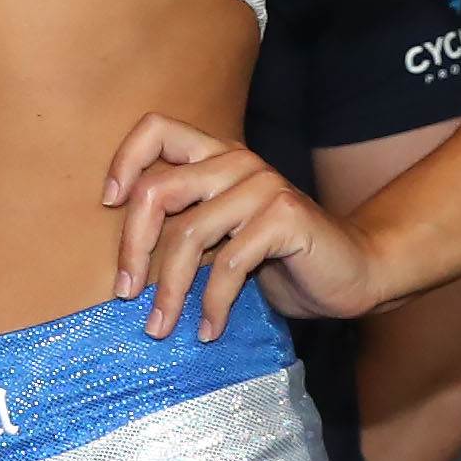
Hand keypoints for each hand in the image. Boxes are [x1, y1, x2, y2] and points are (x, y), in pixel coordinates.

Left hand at [105, 114, 378, 336]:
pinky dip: (212, 303)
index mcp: (215, 156)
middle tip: (124, 292)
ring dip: (168, 290)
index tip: (107, 203)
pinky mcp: (285, 217)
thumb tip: (119, 263)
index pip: (157, 131)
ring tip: (160, 327)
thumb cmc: (276, 259)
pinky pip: (228, 263)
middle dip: (132, 248)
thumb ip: (179, 227)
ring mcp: (263, 185)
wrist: (352, 273)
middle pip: (157, 191)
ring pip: (188, 235)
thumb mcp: (217, 238)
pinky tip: (208, 329)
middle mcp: (236, 161)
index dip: (124, 161)